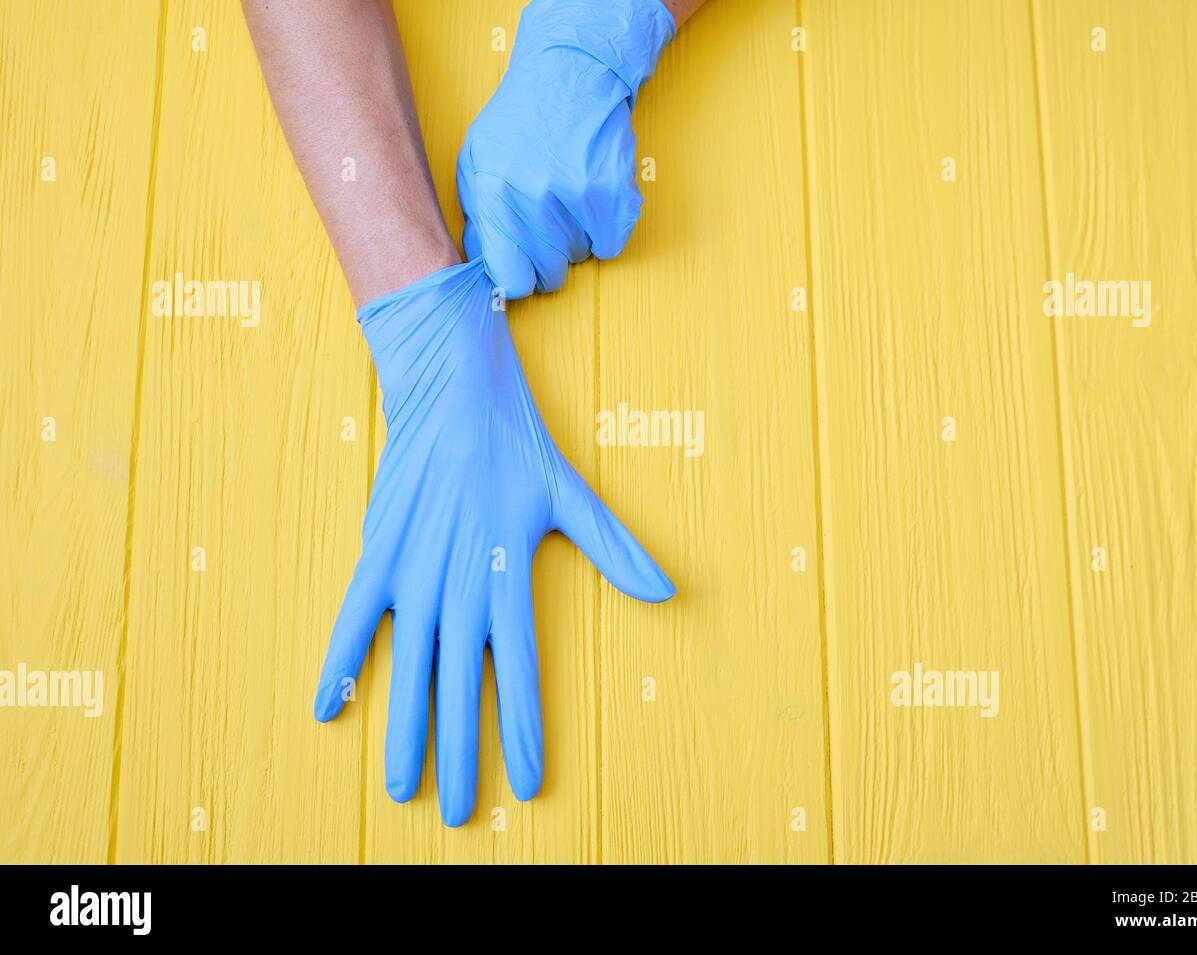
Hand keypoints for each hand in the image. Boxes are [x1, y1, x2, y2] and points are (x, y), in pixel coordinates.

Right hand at [314, 260, 674, 826]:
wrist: (451, 383)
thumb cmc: (517, 439)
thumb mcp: (572, 493)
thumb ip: (616, 549)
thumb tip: (669, 590)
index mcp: (508, 573)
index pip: (518, 671)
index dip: (521, 729)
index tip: (524, 782)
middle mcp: (460, 582)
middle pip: (460, 685)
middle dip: (461, 752)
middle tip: (458, 813)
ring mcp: (414, 569)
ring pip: (410, 666)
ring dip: (405, 728)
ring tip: (403, 787)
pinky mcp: (379, 550)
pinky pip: (356, 617)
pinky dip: (341, 662)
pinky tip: (326, 709)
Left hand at [456, 0, 675, 298]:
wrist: (572, 72)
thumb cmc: (521, 121)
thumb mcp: (477, 161)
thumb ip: (478, 217)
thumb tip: (487, 268)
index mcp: (493, 194)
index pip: (510, 278)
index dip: (518, 278)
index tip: (523, 268)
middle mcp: (533, 199)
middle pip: (549, 275)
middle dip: (549, 258)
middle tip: (548, 223)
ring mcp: (576, 196)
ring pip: (580, 258)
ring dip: (576, 238)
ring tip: (568, 195)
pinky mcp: (613, 193)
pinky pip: (612, 245)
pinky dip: (606, 229)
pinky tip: (592, 197)